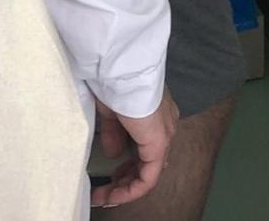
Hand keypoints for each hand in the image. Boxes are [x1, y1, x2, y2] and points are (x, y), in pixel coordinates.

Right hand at [90, 90, 178, 208]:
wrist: (121, 69)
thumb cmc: (114, 81)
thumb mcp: (111, 110)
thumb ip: (114, 132)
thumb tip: (114, 152)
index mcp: (155, 114)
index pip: (146, 149)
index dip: (127, 166)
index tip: (108, 177)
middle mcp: (165, 125)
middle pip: (148, 164)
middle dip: (124, 181)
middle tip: (103, 192)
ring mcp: (165, 134)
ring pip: (149, 173)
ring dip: (125, 189)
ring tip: (104, 198)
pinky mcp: (160, 143)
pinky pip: (149, 177)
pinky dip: (131, 190)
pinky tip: (114, 196)